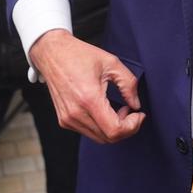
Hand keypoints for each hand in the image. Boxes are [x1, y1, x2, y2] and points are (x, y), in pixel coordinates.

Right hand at [29, 29, 144, 142]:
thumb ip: (129, 85)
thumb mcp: (112, 63)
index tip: (139, 114)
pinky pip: (88, 132)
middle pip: (108, 138)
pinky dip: (102, 127)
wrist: (52, 53)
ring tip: (118, 109)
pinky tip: (105, 111)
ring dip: (114, 128)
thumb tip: (136, 105)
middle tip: (130, 111)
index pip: (115, 130)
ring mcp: (68, 119)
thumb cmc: (80, 55)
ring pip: (99, 138)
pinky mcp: (64, 120)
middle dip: (126, 128)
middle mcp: (76, 113)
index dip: (132, 126)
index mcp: (89, 98)